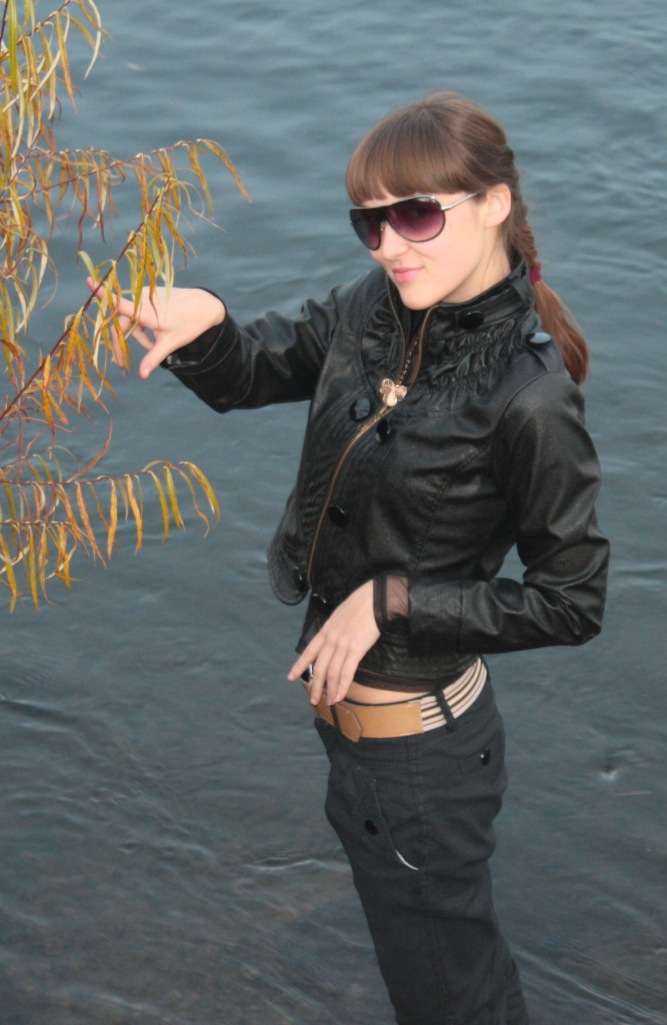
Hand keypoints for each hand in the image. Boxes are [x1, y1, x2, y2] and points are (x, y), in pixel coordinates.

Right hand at [86, 278, 224, 378]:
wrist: (204, 305)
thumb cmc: (188, 325)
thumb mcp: (170, 344)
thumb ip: (154, 358)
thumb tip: (141, 375)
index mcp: (147, 312)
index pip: (121, 303)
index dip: (102, 293)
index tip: (87, 280)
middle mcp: (143, 300)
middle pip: (121, 323)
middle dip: (121, 343)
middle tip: (122, 364)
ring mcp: (145, 294)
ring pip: (130, 319)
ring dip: (136, 335)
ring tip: (152, 346)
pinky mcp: (148, 293)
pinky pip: (137, 312)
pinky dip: (142, 326)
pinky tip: (154, 333)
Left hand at [288, 581, 379, 705]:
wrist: (374, 599)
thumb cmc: (361, 604)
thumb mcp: (339, 615)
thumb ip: (334, 629)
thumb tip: (334, 639)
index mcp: (326, 630)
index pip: (309, 652)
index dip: (299, 666)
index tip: (291, 677)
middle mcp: (331, 640)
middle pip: (318, 667)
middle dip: (315, 686)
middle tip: (312, 700)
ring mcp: (342, 645)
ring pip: (332, 673)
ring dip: (330, 690)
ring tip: (328, 702)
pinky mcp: (356, 650)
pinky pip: (347, 672)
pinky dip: (343, 686)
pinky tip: (340, 696)